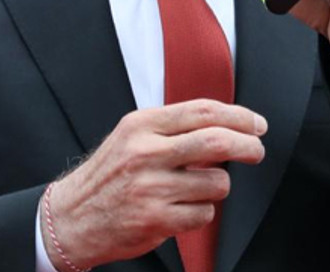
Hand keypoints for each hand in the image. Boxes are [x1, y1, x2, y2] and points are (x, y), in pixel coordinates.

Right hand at [43, 100, 266, 269]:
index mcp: (140, 125)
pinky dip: (201, 212)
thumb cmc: (109, 175)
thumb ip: (171, 128)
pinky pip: (205, 213)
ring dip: (216, 187)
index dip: (239, 116)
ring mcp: (151, 187)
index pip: (202, 111)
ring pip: (217, 183)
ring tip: (194, 188)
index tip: (256, 124)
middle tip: (256, 151)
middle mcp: (145, 152)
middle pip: (217, 141)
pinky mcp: (157, 218)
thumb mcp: (131, 137)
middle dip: (248, 146)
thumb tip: (226, 125)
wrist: (73, 215)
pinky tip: (180, 209)